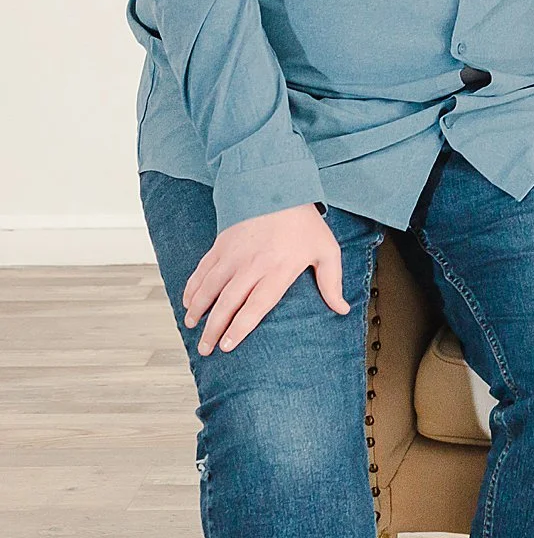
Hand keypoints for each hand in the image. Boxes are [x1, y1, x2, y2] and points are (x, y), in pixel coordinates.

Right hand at [181, 203, 347, 355]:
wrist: (280, 188)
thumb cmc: (306, 225)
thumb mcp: (326, 251)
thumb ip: (332, 283)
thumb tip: (342, 310)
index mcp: (279, 269)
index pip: (256, 305)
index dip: (240, 327)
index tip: (228, 346)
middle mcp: (253, 264)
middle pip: (228, 302)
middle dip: (214, 328)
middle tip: (206, 349)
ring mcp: (234, 254)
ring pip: (210, 287)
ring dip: (198, 309)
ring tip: (192, 328)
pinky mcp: (221, 244)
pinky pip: (202, 270)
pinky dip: (192, 287)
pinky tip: (188, 303)